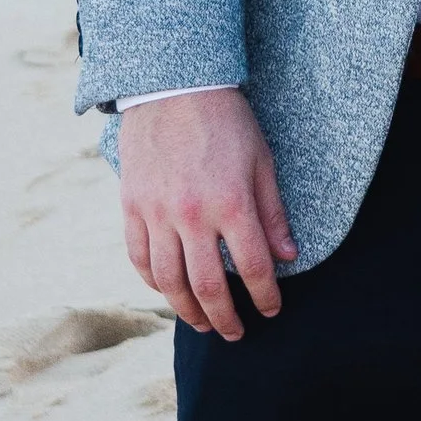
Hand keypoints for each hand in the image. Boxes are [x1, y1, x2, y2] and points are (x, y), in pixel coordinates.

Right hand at [118, 89, 295, 338]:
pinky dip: (154, 281)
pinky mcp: (132, 206)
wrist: (173, 86)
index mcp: (231, 203)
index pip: (252, 267)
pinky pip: (140, 257)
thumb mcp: (262, 161)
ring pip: (169, 281)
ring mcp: (156, 213)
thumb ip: (273, 213)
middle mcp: (192, 215)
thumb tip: (288, 257)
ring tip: (202, 323)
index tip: (272, 309)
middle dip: (225, 318)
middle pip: (208, 286)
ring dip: (187, 310)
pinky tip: (168, 291)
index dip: (265, 296)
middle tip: (236, 334)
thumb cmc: (226, 121)